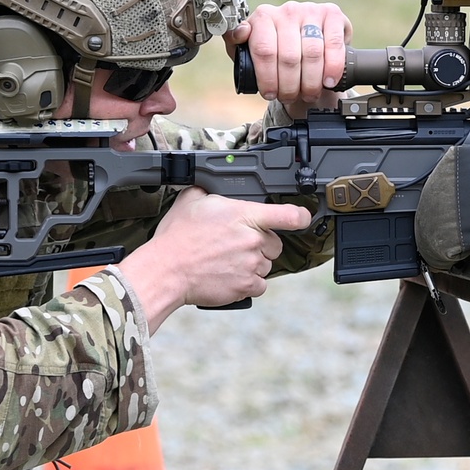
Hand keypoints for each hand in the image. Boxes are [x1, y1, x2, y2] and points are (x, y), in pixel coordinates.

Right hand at [119, 188, 311, 332]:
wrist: (166, 271)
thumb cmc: (176, 238)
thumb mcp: (191, 200)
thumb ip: (210, 190)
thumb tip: (211, 182)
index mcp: (244, 215)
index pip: (289, 215)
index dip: (301, 216)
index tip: (302, 218)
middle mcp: (253, 240)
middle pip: (275, 244)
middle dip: (260, 245)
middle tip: (236, 245)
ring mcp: (251, 264)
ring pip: (266, 266)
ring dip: (253, 265)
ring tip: (227, 262)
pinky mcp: (246, 286)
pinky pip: (259, 286)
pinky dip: (248, 283)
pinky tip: (230, 277)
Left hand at [226, 1, 351, 118]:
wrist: (305, 40)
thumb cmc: (275, 49)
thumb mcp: (249, 49)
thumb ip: (236, 44)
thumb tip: (238, 34)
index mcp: (263, 17)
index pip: (264, 50)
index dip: (267, 78)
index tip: (270, 94)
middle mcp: (287, 11)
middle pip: (288, 56)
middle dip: (289, 85)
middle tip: (289, 97)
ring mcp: (310, 10)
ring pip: (312, 53)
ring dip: (310, 81)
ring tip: (308, 94)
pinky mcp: (332, 14)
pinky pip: (332, 44)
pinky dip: (332, 67)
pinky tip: (328, 81)